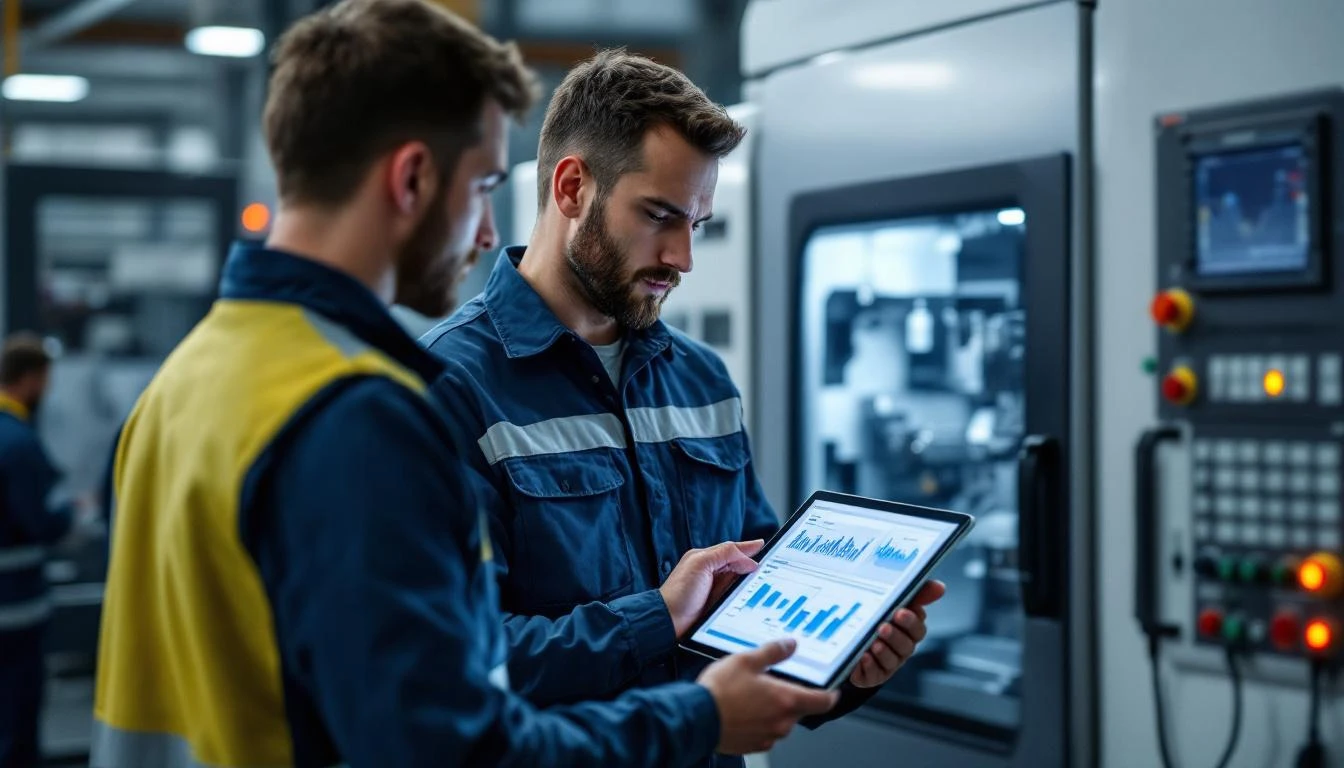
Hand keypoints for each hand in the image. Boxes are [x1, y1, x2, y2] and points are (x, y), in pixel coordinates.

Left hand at [659, 540, 762, 637]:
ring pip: (741, 581)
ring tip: (766, 579)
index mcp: (706, 558)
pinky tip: (755, 595)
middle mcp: (712, 571)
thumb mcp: (701, 564)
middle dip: (752, 565)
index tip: (764, 546)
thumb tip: (748, 558)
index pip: (732, 549)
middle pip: (739, 565)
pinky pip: (738, 596)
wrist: (670, 621)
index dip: (748, 548)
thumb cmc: (680, 592)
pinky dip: (746, 594)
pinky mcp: (720, 604)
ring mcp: (717, 589)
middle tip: (770, 566)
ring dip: (751, 581)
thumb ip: (724, 554)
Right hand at [698, 638, 839, 754]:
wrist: (697, 718)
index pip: (823, 701)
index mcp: (786, 700)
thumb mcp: (747, 660)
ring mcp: (768, 736)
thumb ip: (773, 652)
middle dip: (791, 698)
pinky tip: (743, 710)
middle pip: (799, 710)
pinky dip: (760, 722)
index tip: (832, 690)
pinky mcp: (754, 745)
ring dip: (774, 710)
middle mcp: (782, 722)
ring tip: (752, 696)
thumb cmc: (720, 691)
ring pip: (782, 721)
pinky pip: (766, 732)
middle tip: (774, 684)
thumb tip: (790, 645)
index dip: (831, 694)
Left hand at [849, 579, 945, 687]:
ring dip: (884, 651)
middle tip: (884, 626)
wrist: (849, 640)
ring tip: (874, 643)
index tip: (901, 612)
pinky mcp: (872, 675)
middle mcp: (900, 649)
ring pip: (891, 660)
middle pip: (906, 646)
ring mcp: (887, 664)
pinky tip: (864, 656)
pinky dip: (869, 665)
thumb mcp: (894, 602)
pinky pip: (873, 674)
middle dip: (896, 636)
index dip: (911, 622)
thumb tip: (940, 587)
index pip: (917, 629)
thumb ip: (918, 594)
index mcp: (908, 632)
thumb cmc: (877, 617)